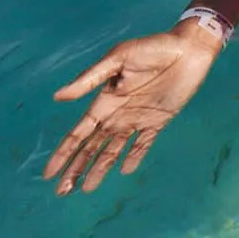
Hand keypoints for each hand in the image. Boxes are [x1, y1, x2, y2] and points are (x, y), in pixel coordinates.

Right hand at [42, 24, 220, 194]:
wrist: (189, 48)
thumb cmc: (152, 48)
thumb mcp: (118, 58)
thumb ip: (89, 79)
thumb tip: (58, 96)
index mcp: (104, 100)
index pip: (79, 133)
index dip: (63, 153)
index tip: (48, 173)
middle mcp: (117, 113)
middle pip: (92, 147)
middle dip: (76, 168)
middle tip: (62, 191)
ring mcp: (137, 119)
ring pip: (113, 150)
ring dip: (99, 168)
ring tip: (86, 189)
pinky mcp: (158, 120)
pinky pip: (144, 144)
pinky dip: (134, 157)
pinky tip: (124, 171)